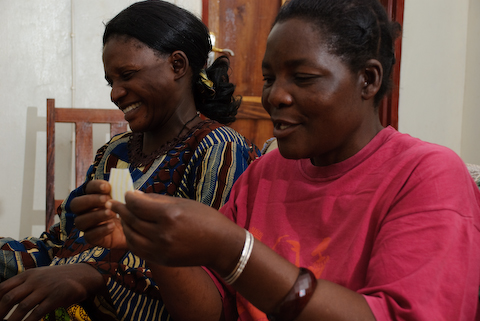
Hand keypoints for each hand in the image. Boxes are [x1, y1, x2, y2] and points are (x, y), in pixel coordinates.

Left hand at [0, 264, 104, 320]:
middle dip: (0, 312)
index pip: (3, 287)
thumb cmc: (59, 278)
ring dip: (12, 320)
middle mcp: (35, 280)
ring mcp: (46, 288)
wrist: (84, 274)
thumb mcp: (40, 276)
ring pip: (22, 306)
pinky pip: (38, 312)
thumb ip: (25, 284)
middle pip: (10, 297)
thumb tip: (7, 297)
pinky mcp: (56, 297)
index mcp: (28, 275)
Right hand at [72, 180, 126, 248]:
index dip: (95, 186)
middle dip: (90, 200)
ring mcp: (87, 225)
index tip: (107, 187)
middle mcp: (86, 211)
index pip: (88, 188)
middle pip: (76, 204)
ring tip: (112, 213)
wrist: (135, 231)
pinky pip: (89, 236)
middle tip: (107, 200)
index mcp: (94, 197)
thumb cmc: (129, 212)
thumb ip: (125, 194)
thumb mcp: (128, 202)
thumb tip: (128, 189)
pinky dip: (100, 230)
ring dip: (96, 215)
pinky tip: (112, 226)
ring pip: (80, 221)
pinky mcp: (92, 238)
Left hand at [110, 191, 245, 272]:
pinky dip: (131, 240)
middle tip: (114, 203)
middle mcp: (163, 234)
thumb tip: (136, 196)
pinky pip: (138, 249)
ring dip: (124, 226)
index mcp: (169, 215)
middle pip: (132, 220)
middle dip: (121, 210)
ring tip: (122, 218)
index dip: (129, 198)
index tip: (126, 194)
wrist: (221, 245)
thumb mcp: (183, 203)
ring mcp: (161, 249)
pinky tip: (131, 232)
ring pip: (132, 236)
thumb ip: (158, 200)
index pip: (138, 205)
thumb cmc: (206, 219)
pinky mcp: (161, 260)